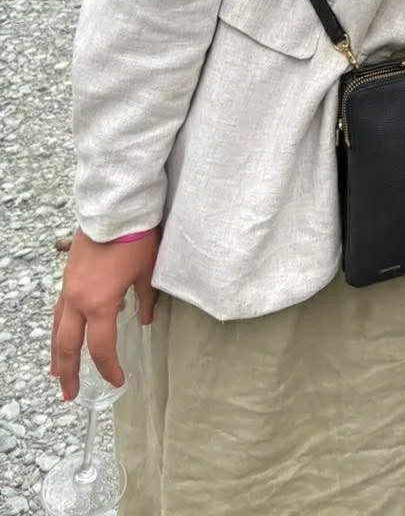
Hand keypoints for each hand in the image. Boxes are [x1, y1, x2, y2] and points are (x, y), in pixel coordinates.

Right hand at [50, 229, 158, 400]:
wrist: (115, 208)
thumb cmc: (135, 239)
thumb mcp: (147, 272)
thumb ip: (145, 300)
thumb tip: (145, 320)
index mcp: (100, 304)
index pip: (101, 348)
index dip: (109, 368)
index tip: (117, 380)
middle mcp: (78, 301)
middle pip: (68, 346)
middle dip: (69, 372)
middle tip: (70, 395)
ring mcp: (69, 289)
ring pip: (57, 329)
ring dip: (57, 353)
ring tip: (57, 372)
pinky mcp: (67, 277)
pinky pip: (59, 310)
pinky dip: (58, 328)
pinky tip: (62, 333)